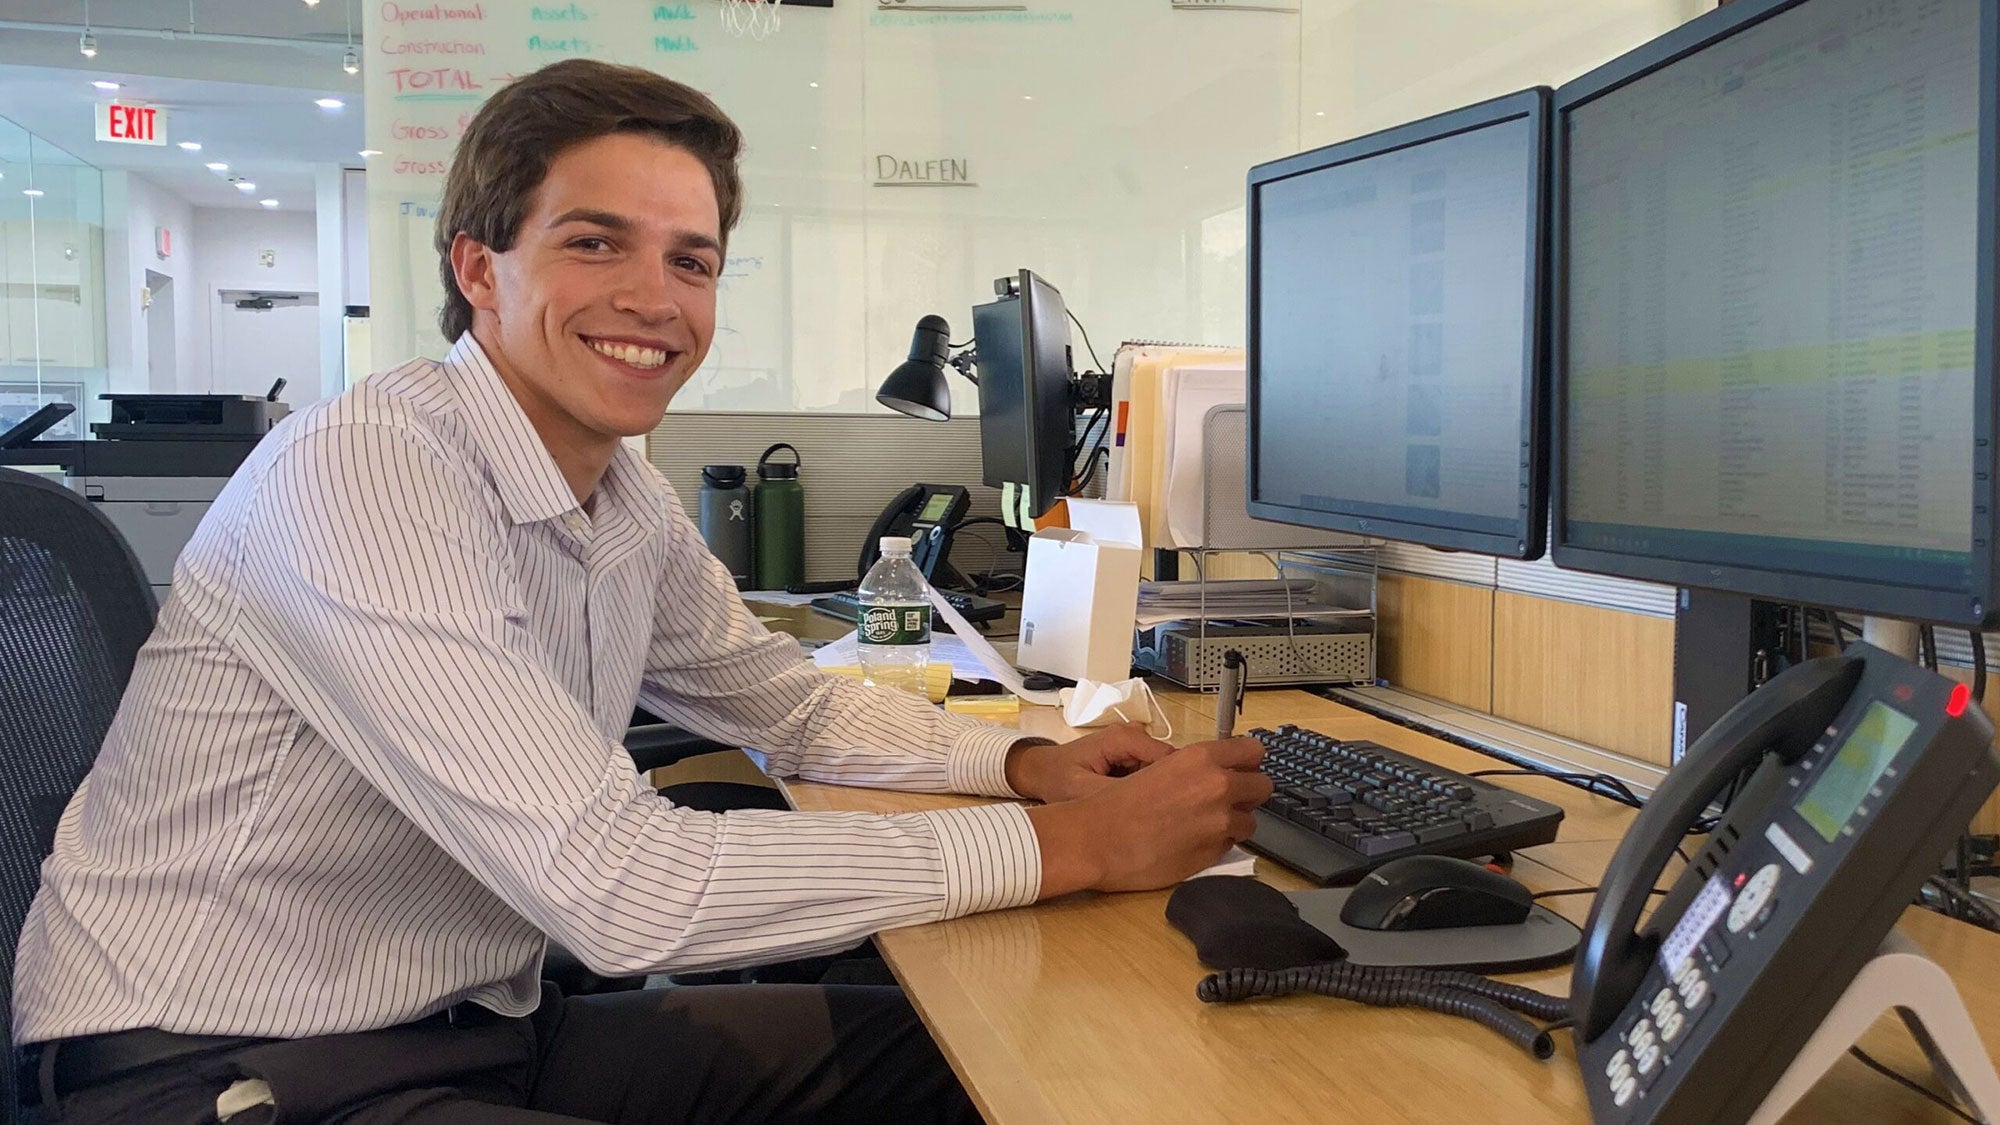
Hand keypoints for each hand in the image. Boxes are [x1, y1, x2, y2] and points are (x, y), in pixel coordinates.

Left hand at [1004, 724, 1174, 802]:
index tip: (1172, 807)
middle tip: (1148, 812)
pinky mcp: (1130, 752)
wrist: (1043, 771)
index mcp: (1122, 739)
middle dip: (1161, 786)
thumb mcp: (1082, 790)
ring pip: (1160, 768)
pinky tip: (1128, 798)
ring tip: (1132, 806)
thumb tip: (1146, 802)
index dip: (1173, 781)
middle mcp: (1131, 734)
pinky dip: (1144, 785)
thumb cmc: (1057, 778)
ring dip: (1152, 787)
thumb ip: (1114, 792)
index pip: (1166, 756)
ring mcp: (1131, 742)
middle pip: (1166, 762)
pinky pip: (1150, 770)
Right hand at [1026, 737, 1271, 896]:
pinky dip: (1218, 843)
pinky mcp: (1214, 853)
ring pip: (1251, 820)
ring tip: (1205, 824)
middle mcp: (1219, 787)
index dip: (1247, 761)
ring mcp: (1220, 822)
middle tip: (1227, 798)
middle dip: (1249, 792)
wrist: (1098, 839)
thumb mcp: (1161, 767)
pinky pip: (1231, 844)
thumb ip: (1197, 767)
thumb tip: (1221, 771)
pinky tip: (1192, 841)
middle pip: (1264, 786)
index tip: (1240, 768)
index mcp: (1203, 758)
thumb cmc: (1119, 802)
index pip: (1254, 750)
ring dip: (1234, 821)